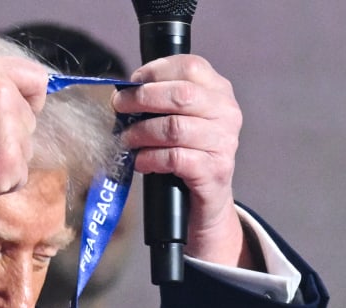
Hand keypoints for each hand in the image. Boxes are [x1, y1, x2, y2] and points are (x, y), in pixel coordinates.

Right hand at [0, 55, 48, 230]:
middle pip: (29, 119)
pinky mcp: (12, 163)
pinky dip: (1, 182)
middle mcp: (3, 95)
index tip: (16, 111)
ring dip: (4, 158)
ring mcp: (11, 130)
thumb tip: (6, 93)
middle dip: (10, 134)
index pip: (35, 78)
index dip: (29, 98)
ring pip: (25, 149)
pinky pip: (19, 175)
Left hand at [113, 55, 250, 267]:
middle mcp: (227, 113)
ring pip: (175, 128)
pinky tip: (139, 162)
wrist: (206, 205)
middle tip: (118, 107)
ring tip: (125, 140)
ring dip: (141, 132)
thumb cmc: (186, 157)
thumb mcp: (180, 121)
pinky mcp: (214, 171)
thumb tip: (123, 93)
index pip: (190, 66)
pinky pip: (175, 158)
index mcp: (219, 93)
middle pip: (180, 95)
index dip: (156, 71)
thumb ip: (162, 103)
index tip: (132, 82)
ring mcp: (224, 142)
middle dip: (141, 99)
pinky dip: (150, 158)